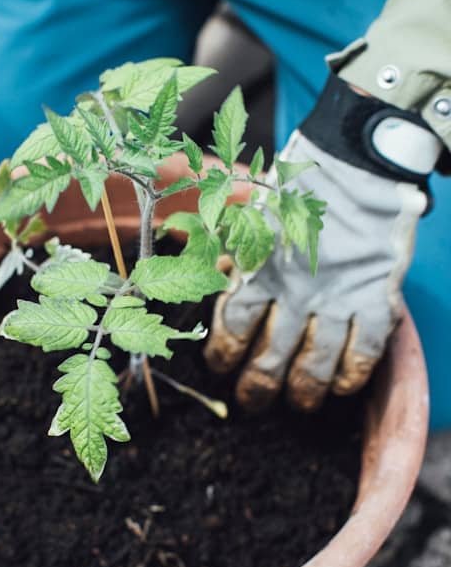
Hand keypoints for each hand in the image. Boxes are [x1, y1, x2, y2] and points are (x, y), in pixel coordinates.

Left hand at [204, 76, 442, 411]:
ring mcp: (336, 298)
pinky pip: (364, 350)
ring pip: (315, 363)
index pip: (233, 325)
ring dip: (303, 391)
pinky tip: (340, 385)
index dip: (224, 353)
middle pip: (270, 356)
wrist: (356, 163)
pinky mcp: (374, 297)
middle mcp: (294, 292)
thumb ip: (222, 242)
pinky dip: (352, 374)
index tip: (220, 367)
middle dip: (258, 387)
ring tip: (298, 404)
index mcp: (258, 269)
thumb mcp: (246, 209)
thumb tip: (193, 255)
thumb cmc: (295, 185)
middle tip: (252, 402)